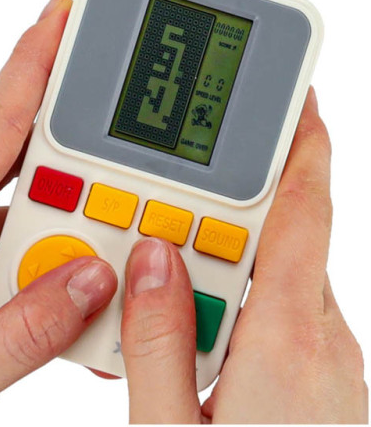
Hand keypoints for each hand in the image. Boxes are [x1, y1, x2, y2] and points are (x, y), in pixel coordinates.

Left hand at [0, 0, 118, 421]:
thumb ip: (19, 334)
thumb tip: (87, 283)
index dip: (30, 64)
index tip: (58, 16)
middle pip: (8, 172)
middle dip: (64, 173)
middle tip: (112, 178)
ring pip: (4, 219)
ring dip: (50, 238)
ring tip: (96, 268)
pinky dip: (31, 273)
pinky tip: (62, 301)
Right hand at [117, 88, 367, 422]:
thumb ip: (158, 341)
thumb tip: (147, 255)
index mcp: (290, 343)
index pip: (303, 213)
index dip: (302, 144)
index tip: (293, 93)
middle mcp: (323, 343)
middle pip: (274, 239)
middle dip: (217, 204)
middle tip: (159, 192)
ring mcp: (327, 364)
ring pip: (270, 277)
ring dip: (214, 257)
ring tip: (154, 267)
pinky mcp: (317, 380)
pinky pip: (274, 312)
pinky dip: (229, 295)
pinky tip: (186, 323)